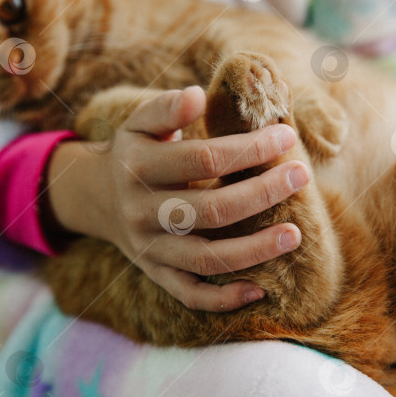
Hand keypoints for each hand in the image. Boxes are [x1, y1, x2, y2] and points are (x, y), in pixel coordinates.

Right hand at [46, 86, 309, 311]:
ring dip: (253, 250)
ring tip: (295, 235)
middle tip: (300, 176)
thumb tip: (197, 96)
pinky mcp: (155, 274)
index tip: (285, 136)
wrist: (95, 197)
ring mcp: (148, 248)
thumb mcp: (139, 123)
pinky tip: (260, 291)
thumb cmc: (134, 152)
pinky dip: (223, 300)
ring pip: (205, 259)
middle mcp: (142, 211)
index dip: (249, 149)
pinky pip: (190, 295)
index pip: (204, 158)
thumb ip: (166, 107)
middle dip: (262, 193)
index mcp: (138, 167)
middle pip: (211, 209)